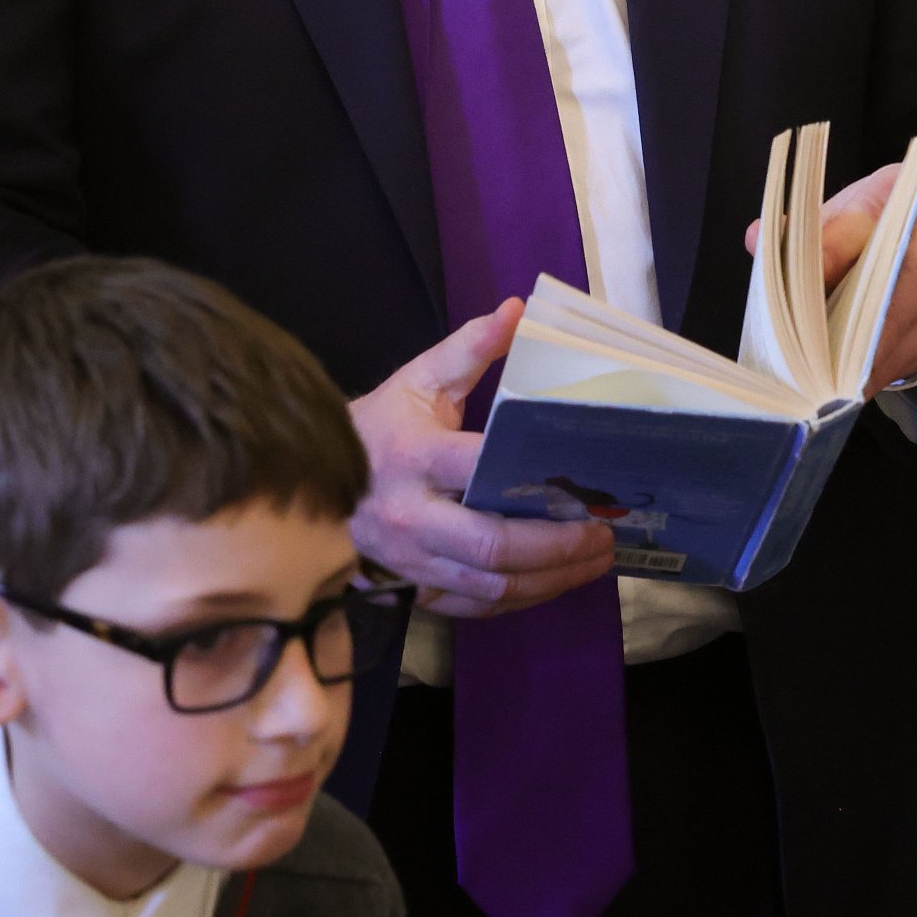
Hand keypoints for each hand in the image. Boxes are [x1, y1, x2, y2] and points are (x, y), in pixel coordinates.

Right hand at [346, 301, 617, 620]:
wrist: (313, 487)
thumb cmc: (378, 430)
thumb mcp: (417, 382)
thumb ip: (469, 349)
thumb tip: (516, 310)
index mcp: (415, 458)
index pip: (479, 470)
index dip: (537, 481)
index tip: (586, 482)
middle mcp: (412, 517)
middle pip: (492, 547)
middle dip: (557, 546)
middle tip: (604, 534)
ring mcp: (413, 561)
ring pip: (491, 586)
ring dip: (551, 579)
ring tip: (595, 559)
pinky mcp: (416, 588)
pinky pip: (476, 607)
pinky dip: (521, 599)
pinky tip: (555, 581)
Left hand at [788, 166, 916, 391]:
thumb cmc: (874, 229)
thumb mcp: (837, 218)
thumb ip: (799, 233)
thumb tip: (757, 239)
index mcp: (904, 185)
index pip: (866, 219)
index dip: (833, 256)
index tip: (803, 297)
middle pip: (916, 275)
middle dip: (872, 329)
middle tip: (834, 370)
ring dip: (888, 356)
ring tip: (847, 386)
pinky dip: (907, 363)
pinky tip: (876, 379)